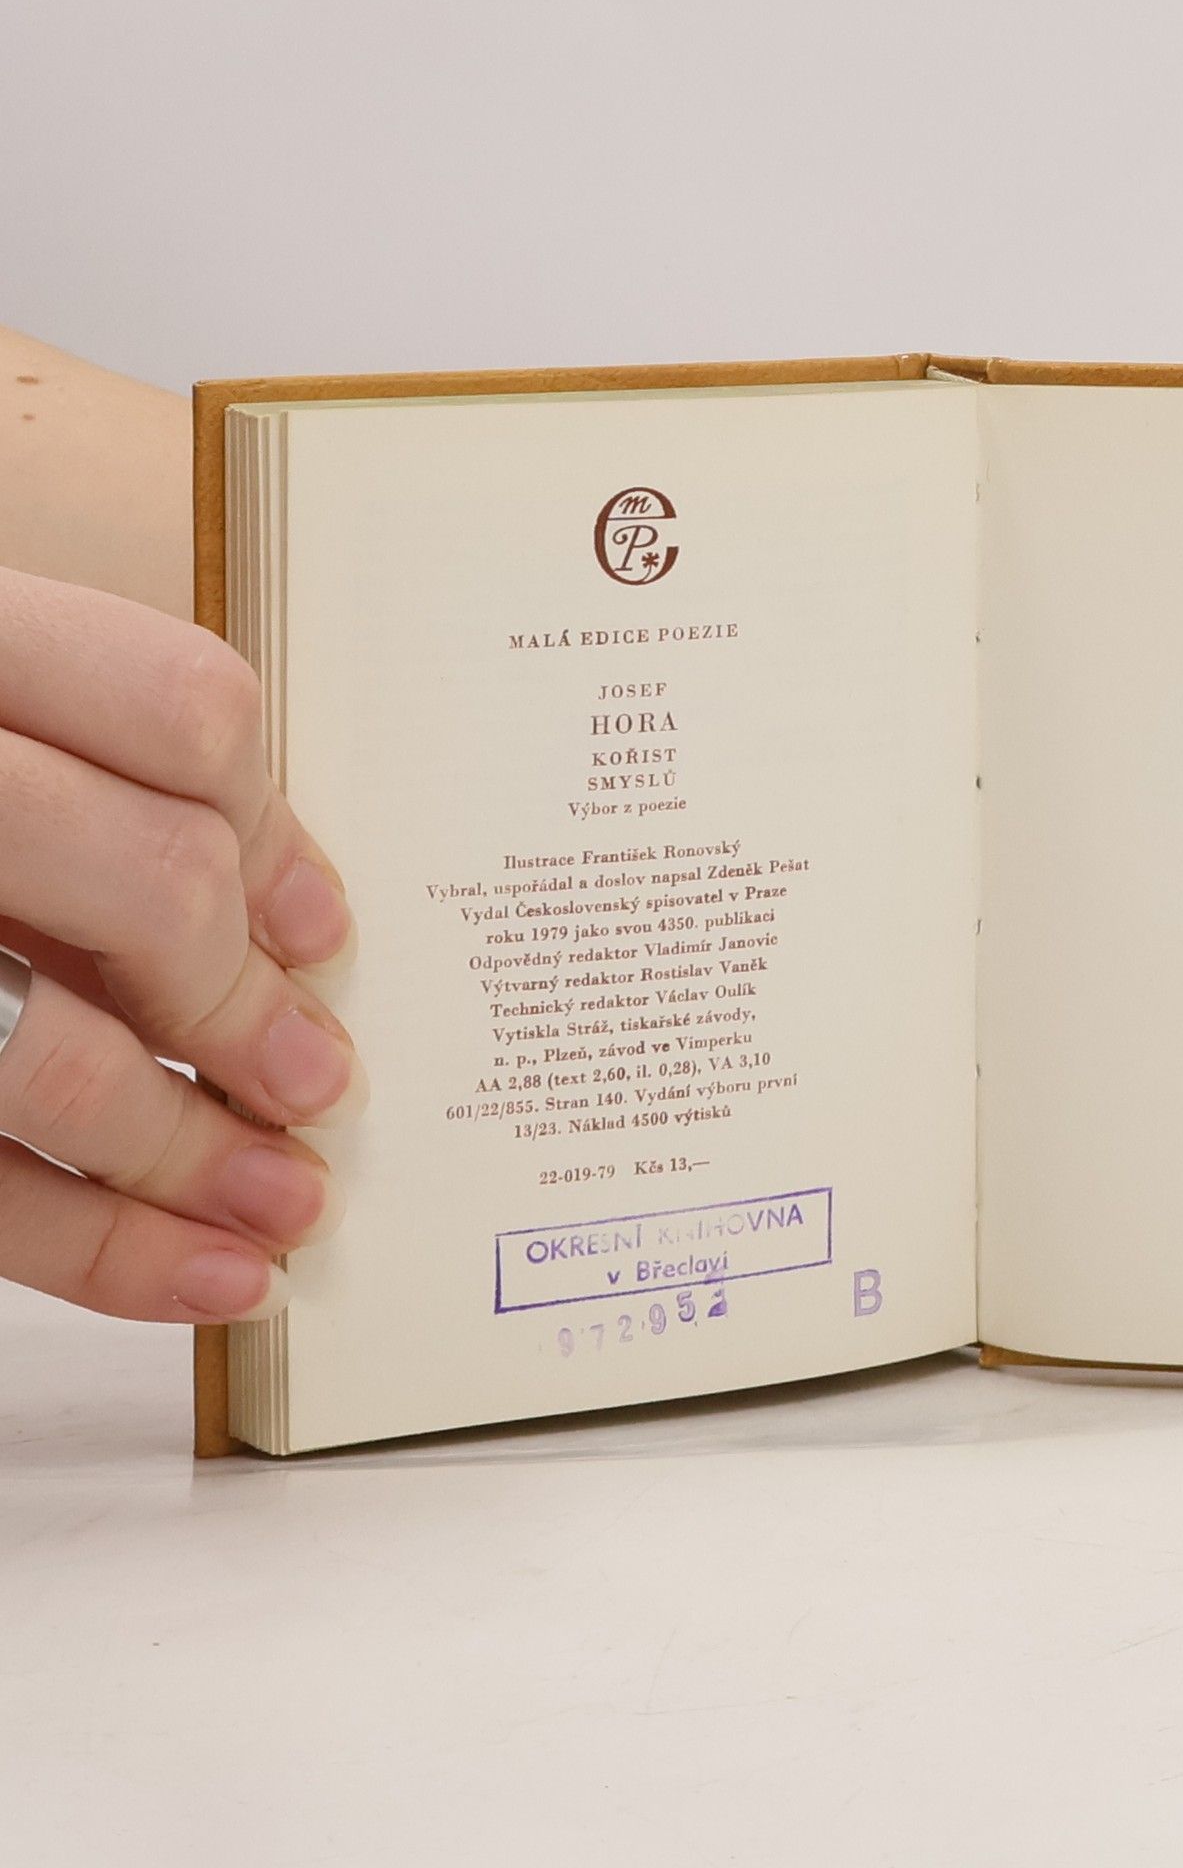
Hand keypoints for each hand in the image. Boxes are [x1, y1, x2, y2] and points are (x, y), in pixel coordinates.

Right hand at [0, 564, 359, 1321]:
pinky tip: (200, 1276)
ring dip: (193, 1155)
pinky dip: (102, 1248)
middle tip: (313, 1083)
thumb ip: (97, 783)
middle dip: (245, 1010)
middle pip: (156, 886)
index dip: (278, 835)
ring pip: (56, 1061)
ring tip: (285, 1205)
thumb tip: (292, 924)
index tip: (319, 934)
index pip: (186, 714)